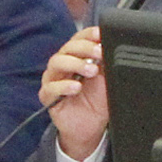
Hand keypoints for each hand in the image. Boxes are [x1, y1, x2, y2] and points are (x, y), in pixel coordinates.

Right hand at [40, 26, 108, 159]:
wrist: (91, 127)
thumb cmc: (97, 100)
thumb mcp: (108, 80)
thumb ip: (108, 63)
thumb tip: (113, 47)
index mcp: (77, 55)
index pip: (80, 38)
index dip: (89, 34)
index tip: (100, 34)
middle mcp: (63, 63)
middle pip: (68, 48)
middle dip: (85, 48)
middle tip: (99, 53)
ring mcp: (53, 78)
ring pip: (57, 63)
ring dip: (75, 63)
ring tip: (91, 71)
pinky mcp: (47, 95)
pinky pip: (51, 87)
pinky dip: (64, 86)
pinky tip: (76, 87)